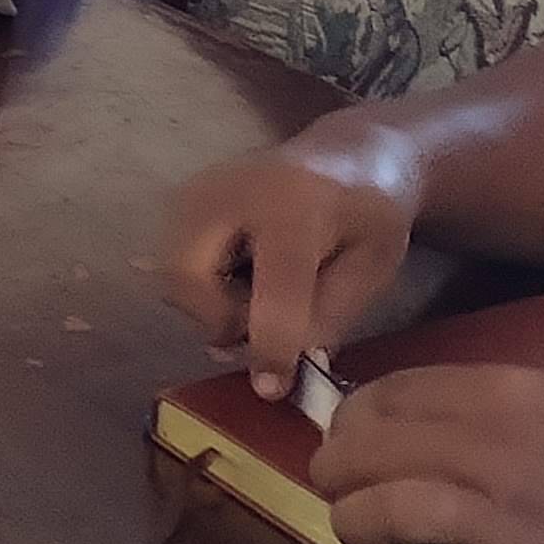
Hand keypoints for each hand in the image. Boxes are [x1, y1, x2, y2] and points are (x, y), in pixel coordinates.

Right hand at [158, 116, 426, 400]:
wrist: (350, 155)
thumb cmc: (370, 215)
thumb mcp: (372, 267)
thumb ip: (329, 317)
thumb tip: (283, 369)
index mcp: (297, 205)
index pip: (275, 289)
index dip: (272, 346)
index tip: (272, 388)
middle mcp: (234, 187)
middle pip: (191, 276)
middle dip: (219, 317)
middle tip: (257, 325)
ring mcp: (199, 188)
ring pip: (172, 275)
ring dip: (209, 304)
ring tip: (256, 296)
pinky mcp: (183, 197)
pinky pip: (172, 262)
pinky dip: (200, 285)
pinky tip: (241, 274)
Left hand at [310, 367, 543, 543]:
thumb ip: (494, 401)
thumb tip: (418, 413)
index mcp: (505, 395)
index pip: (390, 395)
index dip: (351, 419)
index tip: (347, 439)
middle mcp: (493, 451)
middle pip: (370, 451)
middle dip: (335, 473)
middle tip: (337, 490)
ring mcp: (503, 522)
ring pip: (382, 513)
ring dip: (351, 526)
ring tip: (354, 536)